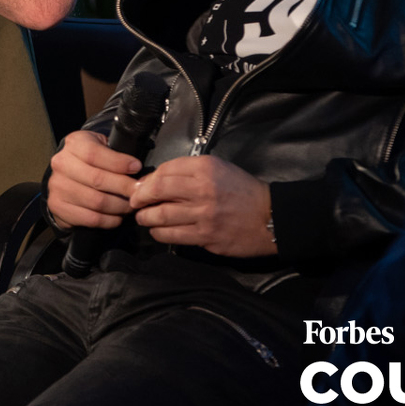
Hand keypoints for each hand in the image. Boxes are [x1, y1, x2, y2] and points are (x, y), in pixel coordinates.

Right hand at [45, 131, 140, 229]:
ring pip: (97, 202)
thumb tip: (137, 169)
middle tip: (139, 192)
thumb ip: (115, 153)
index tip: (136, 167)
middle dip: (124, 187)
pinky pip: (91, 218)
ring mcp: (58, 187)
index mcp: (74, 144)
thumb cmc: (91, 160)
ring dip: (119, 206)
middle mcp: (62, 164)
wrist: (66, 176)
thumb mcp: (101, 146)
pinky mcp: (59, 206)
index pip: (94, 154)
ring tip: (130, 205)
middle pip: (97, 180)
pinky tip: (118, 216)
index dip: (118, 162)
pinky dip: (110, 220)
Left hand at [128, 157, 275, 256]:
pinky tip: (158, 231)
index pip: (164, 171)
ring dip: (146, 218)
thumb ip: (188, 171)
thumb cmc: (242, 191)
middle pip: (158, 191)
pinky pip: (173, 236)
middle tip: (134, 203)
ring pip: (161, 216)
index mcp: (206, 168)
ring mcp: (204, 215)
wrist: (270, 217)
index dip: (147, 181)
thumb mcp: (218, 169)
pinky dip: (160, 233)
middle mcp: (203, 189)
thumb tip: (155, 181)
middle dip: (139, 198)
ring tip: (143, 218)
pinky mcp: (206, 237)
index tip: (140, 187)